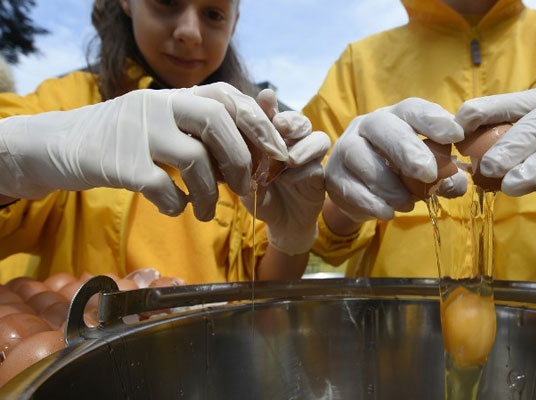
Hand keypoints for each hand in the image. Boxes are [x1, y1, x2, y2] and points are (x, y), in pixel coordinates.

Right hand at [0, 82, 287, 220]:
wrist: (64, 145)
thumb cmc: (128, 140)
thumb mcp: (165, 123)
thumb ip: (202, 130)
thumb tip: (256, 149)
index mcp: (175, 95)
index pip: (227, 97)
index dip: (259, 124)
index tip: (278, 154)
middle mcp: (159, 104)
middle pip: (215, 122)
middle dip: (241, 159)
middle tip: (248, 189)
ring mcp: (138, 131)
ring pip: (193, 159)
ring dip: (210, 194)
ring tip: (208, 212)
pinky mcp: (120, 163)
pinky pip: (163, 187)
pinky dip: (177, 204)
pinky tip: (176, 208)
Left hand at [242, 90, 330, 254]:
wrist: (280, 223)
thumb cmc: (259, 195)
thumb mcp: (243, 175)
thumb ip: (242, 156)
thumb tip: (232, 135)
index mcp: (273, 136)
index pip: (274, 113)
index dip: (271, 104)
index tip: (266, 98)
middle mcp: (294, 142)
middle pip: (300, 121)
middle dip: (291, 120)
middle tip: (280, 125)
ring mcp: (309, 158)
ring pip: (318, 138)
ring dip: (304, 145)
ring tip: (289, 158)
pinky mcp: (319, 176)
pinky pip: (317, 166)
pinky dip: (303, 170)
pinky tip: (289, 178)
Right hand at [324, 98, 465, 221]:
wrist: (366, 195)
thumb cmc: (404, 174)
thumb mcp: (430, 173)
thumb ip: (447, 177)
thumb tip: (457, 182)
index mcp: (397, 116)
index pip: (413, 109)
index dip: (433, 120)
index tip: (455, 136)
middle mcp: (368, 125)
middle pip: (381, 125)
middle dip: (405, 149)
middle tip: (427, 173)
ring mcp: (346, 147)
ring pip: (359, 156)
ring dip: (387, 183)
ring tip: (407, 203)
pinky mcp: (333, 174)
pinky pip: (347, 185)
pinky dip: (370, 202)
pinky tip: (388, 212)